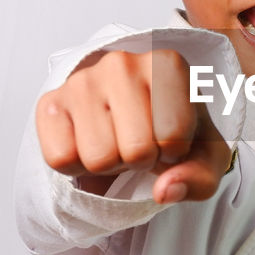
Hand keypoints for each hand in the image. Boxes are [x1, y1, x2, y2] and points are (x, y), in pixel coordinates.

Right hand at [35, 49, 230, 203]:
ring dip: (110, 164)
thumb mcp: (204, 156)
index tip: (171, 136)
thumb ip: (199, 178)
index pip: (173, 136)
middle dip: (141, 160)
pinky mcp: (50, 102)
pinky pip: (61, 158)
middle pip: (135, 150)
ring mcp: (82, 80)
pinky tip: (90, 142)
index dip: (174, 151)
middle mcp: (122, 63)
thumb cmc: (173, 131)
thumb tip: (166, 191)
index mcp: (167, 65)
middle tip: (141, 142)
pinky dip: (77, 165)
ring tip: (117, 140)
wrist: (135, 119)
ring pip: (98, 157)